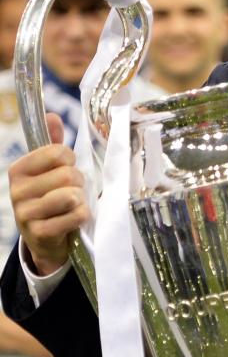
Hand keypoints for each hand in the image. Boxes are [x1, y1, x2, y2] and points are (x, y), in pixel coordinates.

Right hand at [9, 112, 88, 275]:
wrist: (44, 240)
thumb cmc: (50, 198)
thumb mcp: (48, 171)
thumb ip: (52, 144)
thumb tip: (52, 116)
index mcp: (18, 169)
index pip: (58, 152)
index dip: (71, 161)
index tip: (66, 169)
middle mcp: (17, 190)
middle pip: (68, 175)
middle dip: (79, 183)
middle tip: (72, 192)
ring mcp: (26, 214)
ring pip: (72, 196)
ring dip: (81, 201)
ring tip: (72, 206)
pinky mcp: (40, 233)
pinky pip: (76, 216)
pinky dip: (82, 217)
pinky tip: (72, 220)